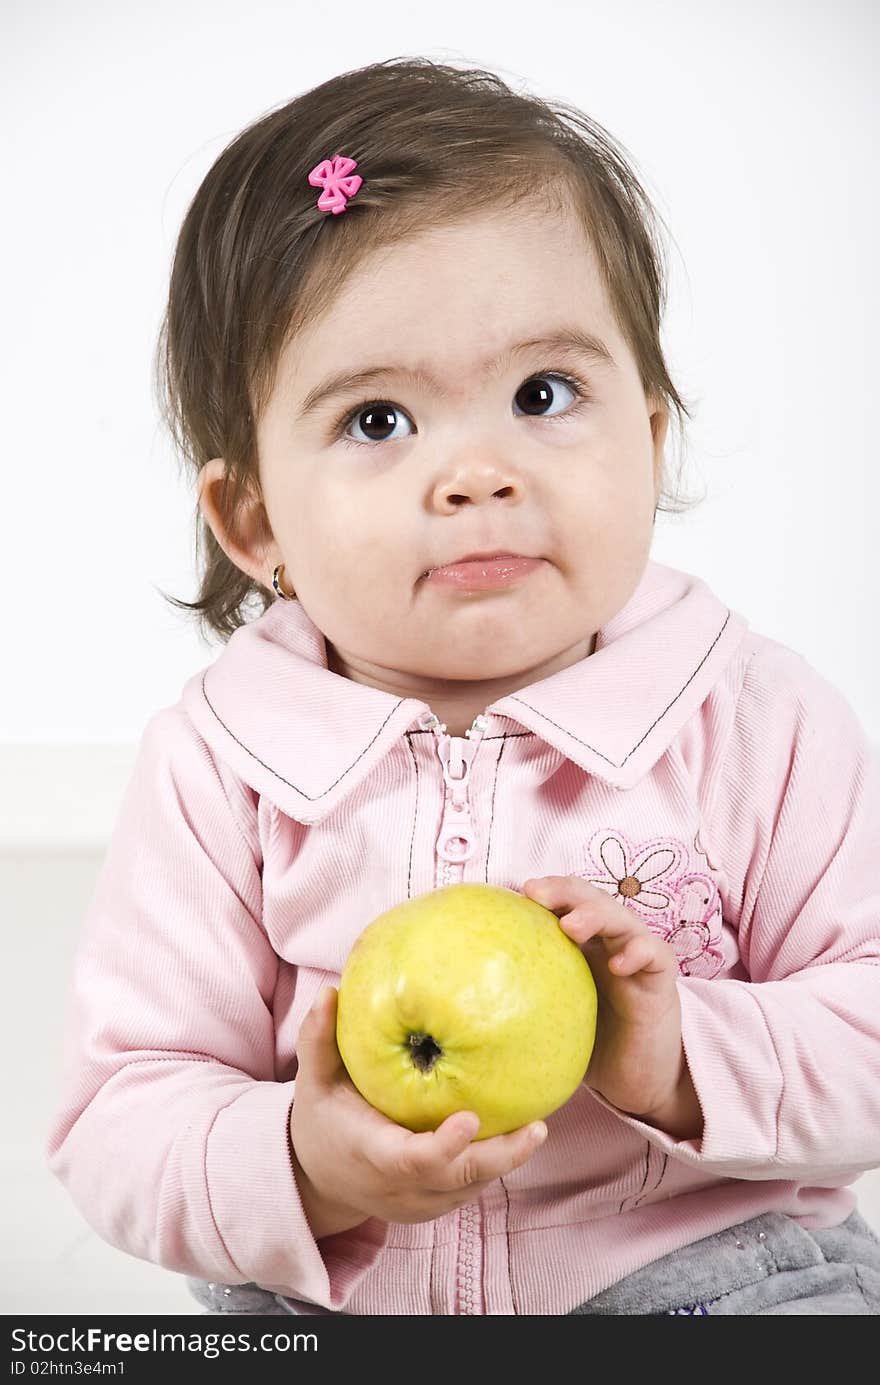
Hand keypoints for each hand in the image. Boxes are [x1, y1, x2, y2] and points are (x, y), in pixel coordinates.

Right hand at [288, 986, 548, 1238]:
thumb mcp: (313, 1079)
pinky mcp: (435, 1204)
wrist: (318, 1178)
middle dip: (500, 1157)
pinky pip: (470, 1187)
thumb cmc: (321, 1118)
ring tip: (537, 1127)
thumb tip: (330, 990)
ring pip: (470, 1186)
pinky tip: (522, 1134)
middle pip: (456, 1179)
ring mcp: (418, 1202)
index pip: (411, 1159)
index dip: (444, 1145)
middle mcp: (397, 1186)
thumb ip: (318, 1038)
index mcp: (370, 1154)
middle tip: (536, 1127)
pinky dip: (496, 1165)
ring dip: (506, 1160)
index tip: (471, 1118)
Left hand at [522, 875, 701, 1137]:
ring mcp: (636, 956)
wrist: (636, 1079)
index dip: (539, 892)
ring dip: (596, 915)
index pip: (560, 903)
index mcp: (578, 944)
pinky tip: (618, 964)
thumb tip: (451, 1006)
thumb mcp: (546, 1017)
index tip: (508, 893)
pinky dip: (637, 952)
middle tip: (535, 893)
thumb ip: (513, 1002)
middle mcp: (606, 941)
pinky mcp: (661, 980)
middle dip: (562, 891)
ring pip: (621, 919)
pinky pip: (653, 956)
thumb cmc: (587, 1045)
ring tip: (571, 924)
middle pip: (588, 899)